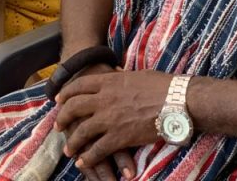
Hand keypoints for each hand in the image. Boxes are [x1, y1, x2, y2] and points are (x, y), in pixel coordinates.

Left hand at [55, 69, 171, 172]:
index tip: (59, 100)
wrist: (177, 101)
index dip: (66, 94)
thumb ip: (120, 79)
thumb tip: (117, 75)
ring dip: (72, 142)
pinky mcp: (120, 137)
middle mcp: (104, 98)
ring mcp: (110, 118)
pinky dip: (88, 157)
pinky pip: (98, 149)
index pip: (79, 86)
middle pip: (74, 107)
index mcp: (108, 81)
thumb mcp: (135, 75)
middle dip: (63, 118)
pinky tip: (82, 162)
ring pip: (82, 131)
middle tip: (59, 126)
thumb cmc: (162, 86)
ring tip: (68, 149)